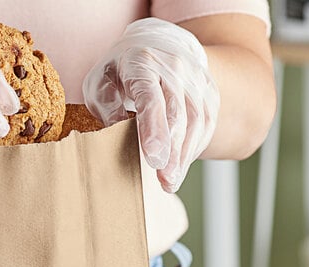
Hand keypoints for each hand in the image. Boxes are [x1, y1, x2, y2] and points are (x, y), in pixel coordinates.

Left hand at [83, 18, 219, 192]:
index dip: (154, 128)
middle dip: (172, 150)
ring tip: (171, 181)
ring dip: (185, 155)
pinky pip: (207, 123)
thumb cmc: (121, 71)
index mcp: (142, 63)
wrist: (159, 44)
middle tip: (165, 179)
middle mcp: (174, 67)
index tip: (154, 157)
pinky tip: (180, 167)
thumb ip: (106, 105)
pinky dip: (194, 148)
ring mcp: (195, 79)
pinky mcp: (208, 91)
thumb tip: (116, 131)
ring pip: (197, 120)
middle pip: (178, 113)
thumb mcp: (101, 82)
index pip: (150, 97)